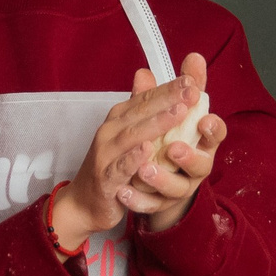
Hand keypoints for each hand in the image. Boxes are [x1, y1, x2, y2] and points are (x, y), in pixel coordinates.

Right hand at [51, 55, 206, 244]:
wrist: (84, 202)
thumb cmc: (111, 165)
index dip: (168, 88)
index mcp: (119, 119)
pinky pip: (120, 167)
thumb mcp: (128, 135)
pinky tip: (148, 150)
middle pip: (140, 111)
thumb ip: (142, 108)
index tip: (192, 79)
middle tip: (191, 90)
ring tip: (178, 112)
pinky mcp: (106, 180)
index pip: (145, 98)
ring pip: (132, 135)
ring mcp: (106, 155)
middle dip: (167, 99)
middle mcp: (110, 132)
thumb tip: (147, 73)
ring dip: (155, 124)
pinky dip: (133, 158)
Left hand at [123, 67, 229, 233]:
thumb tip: (163, 65)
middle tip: (173, 148)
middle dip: (188, 156)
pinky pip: (150, 205)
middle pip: (200, 164)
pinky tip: (123, 191)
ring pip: (175, 187)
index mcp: (199, 141)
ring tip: (143, 170)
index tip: (203, 119)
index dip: (212, 128)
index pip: (215, 134)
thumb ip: (164, 93)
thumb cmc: (165, 143)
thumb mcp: (165, 117)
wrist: (152, 184)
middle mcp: (194, 166)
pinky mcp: (158, 204)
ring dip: (160, 178)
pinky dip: (137, 199)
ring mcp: (177, 187)